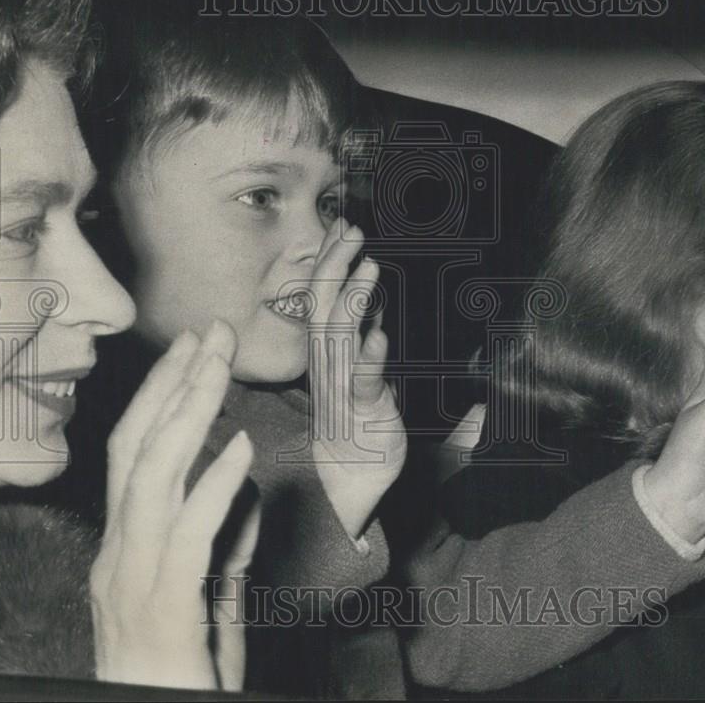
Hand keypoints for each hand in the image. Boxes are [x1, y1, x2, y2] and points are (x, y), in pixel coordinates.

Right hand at [90, 321, 260, 690]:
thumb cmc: (181, 676)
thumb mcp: (207, 599)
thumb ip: (223, 548)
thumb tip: (242, 496)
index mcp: (126, 551)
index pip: (135, 456)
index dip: (162, 398)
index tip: (193, 352)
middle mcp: (119, 557)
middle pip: (138, 451)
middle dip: (175, 385)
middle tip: (210, 333)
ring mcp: (132, 584)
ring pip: (153, 479)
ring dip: (189, 414)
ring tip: (219, 365)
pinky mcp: (162, 614)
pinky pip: (188, 538)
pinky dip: (213, 487)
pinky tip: (239, 447)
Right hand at [305, 218, 406, 539]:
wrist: (348, 478)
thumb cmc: (356, 422)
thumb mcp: (362, 372)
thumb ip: (367, 341)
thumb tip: (377, 313)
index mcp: (328, 350)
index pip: (323, 296)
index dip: (331, 259)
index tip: (341, 226)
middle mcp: (328, 363)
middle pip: (323, 305)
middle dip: (335, 264)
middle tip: (350, 229)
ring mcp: (342, 386)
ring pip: (339, 336)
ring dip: (354, 298)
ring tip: (370, 266)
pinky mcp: (362, 411)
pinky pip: (362, 381)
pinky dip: (370, 357)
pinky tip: (381, 335)